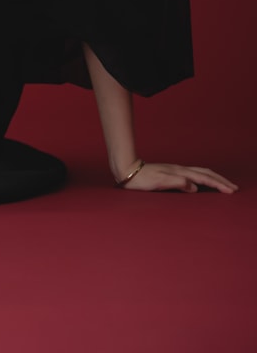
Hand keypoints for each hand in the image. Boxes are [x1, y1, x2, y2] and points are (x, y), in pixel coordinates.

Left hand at [120, 160, 237, 193]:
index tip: (230, 191)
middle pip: (205, 173)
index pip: (203, 178)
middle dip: (220, 180)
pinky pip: (194, 174)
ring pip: (200, 172)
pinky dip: (204, 178)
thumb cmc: (141, 180)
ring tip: (223, 184)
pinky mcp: (172, 173)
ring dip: (213, 178)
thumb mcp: (158, 183)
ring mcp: (176, 170)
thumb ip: (176, 183)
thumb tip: (194, 187)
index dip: (218, 184)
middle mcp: (179, 170)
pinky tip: (203, 182)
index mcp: (179, 172)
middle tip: (233, 188)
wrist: (127, 170)